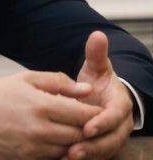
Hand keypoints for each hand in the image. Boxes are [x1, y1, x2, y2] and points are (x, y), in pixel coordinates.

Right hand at [0, 71, 102, 158]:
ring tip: (70, 129)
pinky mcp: (26, 159)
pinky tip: (54, 139)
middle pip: (80, 135)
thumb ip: (58, 82)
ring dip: (74, 141)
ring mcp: (33, 147)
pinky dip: (59, 150)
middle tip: (87, 121)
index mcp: (41, 105)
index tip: (96, 109)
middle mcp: (39, 129)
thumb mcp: (25, 79)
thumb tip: (86, 89)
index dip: (95, 113)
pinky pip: (54, 158)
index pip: (84, 115)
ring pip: (70, 149)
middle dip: (87, 128)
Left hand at [67, 31, 134, 159]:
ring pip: (103, 150)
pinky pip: (94, 155)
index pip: (116, 115)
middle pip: (111, 139)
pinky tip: (61, 159)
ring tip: (67, 157)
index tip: (88, 126)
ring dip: (87, 155)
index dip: (103, 122)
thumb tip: (97, 34)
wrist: (99, 96)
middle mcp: (119, 124)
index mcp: (120, 105)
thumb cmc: (97, 82)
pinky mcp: (100, 146)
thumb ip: (96, 53)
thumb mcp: (96, 66)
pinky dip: (81, 158)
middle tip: (74, 150)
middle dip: (94, 146)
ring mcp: (111, 137)